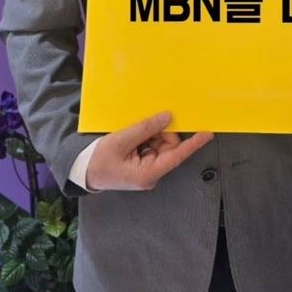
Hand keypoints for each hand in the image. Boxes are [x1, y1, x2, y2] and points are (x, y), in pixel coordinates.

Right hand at [86, 112, 213, 191]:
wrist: (83, 171)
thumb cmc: (99, 161)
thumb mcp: (121, 141)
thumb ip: (146, 128)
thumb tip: (167, 117)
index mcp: (148, 173)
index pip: (177, 156)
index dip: (194, 144)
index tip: (208, 133)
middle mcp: (152, 172)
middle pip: (169, 146)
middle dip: (161, 132)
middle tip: (144, 125)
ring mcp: (148, 167)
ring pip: (161, 143)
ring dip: (151, 133)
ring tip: (132, 134)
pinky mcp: (143, 162)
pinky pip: (152, 144)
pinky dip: (146, 136)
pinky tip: (133, 135)